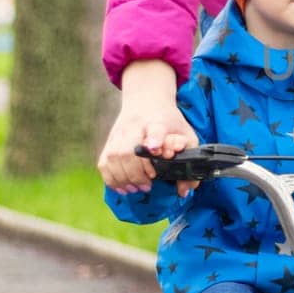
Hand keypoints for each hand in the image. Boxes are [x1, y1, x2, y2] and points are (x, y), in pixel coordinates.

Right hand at [98, 61, 200, 196]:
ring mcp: (120, 132)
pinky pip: (104, 162)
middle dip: (137, 173)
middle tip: (147, 185)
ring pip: (114, 157)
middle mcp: (136, 126)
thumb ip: (189, 161)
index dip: (155, 139)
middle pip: (130, 150)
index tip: (154, 149)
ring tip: (135, 188)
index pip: (156, 129)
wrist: (146, 101)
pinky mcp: (110, 140)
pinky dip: (110, 177)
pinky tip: (121, 187)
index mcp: (159, 121)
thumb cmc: (169, 122)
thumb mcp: (187, 135)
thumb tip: (184, 191)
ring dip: (123, 178)